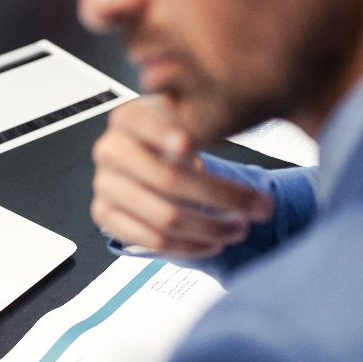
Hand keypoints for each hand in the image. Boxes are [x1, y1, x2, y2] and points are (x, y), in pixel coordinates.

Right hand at [90, 97, 273, 258]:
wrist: (151, 156)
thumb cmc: (175, 135)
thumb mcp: (186, 116)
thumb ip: (196, 118)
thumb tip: (200, 133)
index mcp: (127, 119)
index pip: (143, 125)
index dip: (165, 135)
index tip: (190, 144)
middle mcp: (110, 151)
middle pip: (167, 179)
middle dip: (221, 196)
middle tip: (257, 206)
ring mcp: (105, 186)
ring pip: (164, 217)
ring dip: (211, 228)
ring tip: (239, 227)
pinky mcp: (106, 216)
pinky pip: (153, 241)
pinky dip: (190, 246)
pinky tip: (213, 242)